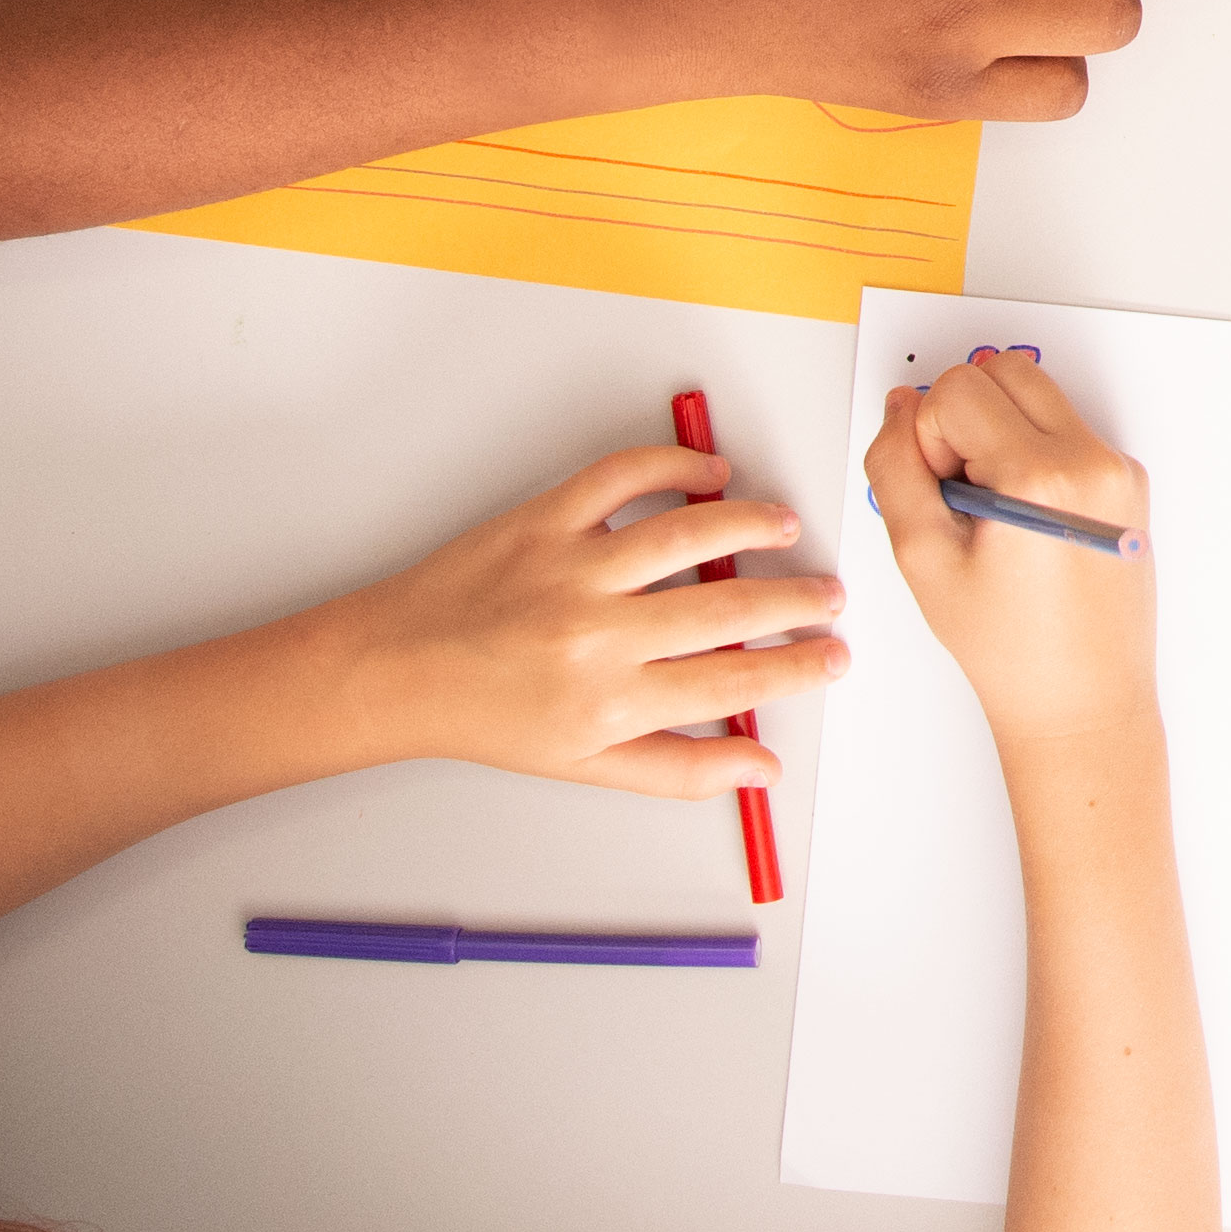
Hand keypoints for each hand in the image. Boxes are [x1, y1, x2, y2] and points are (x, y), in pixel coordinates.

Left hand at [307, 447, 848, 795]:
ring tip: (786, 526)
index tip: (833, 654)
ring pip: (690, 530)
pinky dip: (675, 464)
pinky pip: (623, 475)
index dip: (799, 666)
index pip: (735, 680)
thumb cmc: (488, 716)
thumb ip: (681, 767)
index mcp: (610, 701)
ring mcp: (571, 567)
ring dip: (753, 522)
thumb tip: (760, 766)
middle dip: (798, 599)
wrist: (397, 670)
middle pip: (729, 606)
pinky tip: (710, 473)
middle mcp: (597, 633)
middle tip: (829, 594)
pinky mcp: (544, 518)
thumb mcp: (588, 765)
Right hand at [872, 345, 1161, 746]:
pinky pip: (1066, 430)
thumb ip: (895, 470)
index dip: (928, 437)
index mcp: (1043, 477)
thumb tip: (901, 408)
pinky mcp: (1128, 483)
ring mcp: (1118, 469)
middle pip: (1003, 371)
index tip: (940, 494)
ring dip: (1000, 431)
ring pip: (1036, 394)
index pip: (958, 388)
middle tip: (961, 492)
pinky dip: (1033, 453)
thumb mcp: (923, 559)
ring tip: (992, 508)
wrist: (1083, 703)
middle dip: (965, 418)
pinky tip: (1024, 519)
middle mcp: (1092, 460)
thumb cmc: (1009, 650)